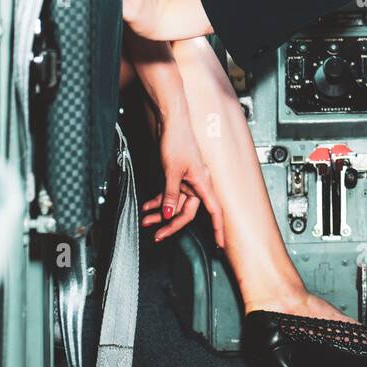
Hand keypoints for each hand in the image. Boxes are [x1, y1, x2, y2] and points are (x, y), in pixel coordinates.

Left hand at [143, 107, 225, 246]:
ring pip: (174, 204)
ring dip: (160, 213)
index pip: (214, 210)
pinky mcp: (176, 176)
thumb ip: (171, 194)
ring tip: (146, 221)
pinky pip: (168, 194)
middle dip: (171, 225)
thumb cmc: (177, 141)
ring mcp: (186, 181)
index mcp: (202, 183)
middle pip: (187, 212)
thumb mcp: (172, 171)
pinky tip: (147, 206)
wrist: (170, 122)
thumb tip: (169, 214)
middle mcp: (196, 184)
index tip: (220, 245)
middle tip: (158, 236)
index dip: (218, 228)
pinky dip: (158, 201)